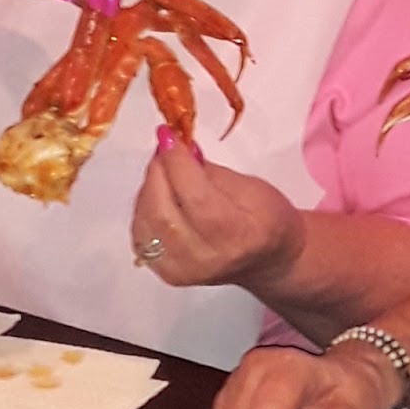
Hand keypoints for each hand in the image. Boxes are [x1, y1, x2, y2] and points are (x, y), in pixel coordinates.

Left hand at [131, 139, 306, 291]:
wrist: (268, 261)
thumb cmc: (268, 219)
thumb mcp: (252, 187)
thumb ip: (210, 172)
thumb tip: (178, 150)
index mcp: (240, 236)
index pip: (197, 199)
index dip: (177, 164)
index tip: (169, 134)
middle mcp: (208, 260)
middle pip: (164, 213)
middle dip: (158, 172)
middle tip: (165, 148)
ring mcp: (184, 271)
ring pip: (146, 223)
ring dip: (149, 188)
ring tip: (165, 170)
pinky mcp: (167, 274)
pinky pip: (141, 235)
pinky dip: (144, 208)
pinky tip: (158, 195)